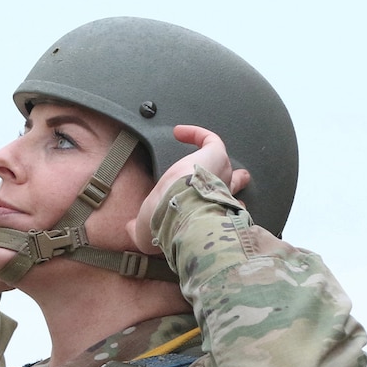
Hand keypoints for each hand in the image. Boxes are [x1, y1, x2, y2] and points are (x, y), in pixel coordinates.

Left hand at [128, 125, 250, 253]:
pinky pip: (210, 139)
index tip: (209, 205)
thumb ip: (138, 230)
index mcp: (208, 215)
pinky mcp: (216, 155)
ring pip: (226, 164)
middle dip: (236, 182)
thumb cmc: (168, 223)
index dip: (217, 207)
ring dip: (215, 156)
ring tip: (204, 146)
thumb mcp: (147, 234)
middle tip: (236, 176)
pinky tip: (179, 132)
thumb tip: (129, 228)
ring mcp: (221, 174)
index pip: (220, 211)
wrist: (178, 208)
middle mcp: (221, 196)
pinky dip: (196, 133)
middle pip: (236, 186)